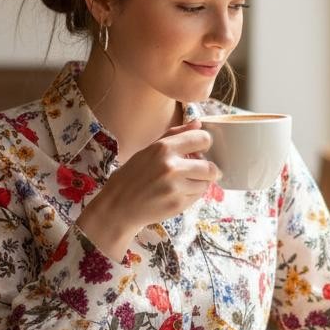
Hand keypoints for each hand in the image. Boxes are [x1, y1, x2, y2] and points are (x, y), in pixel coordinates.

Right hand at [78, 120, 219, 259]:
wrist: (118, 206)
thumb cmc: (132, 176)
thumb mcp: (149, 150)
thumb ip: (175, 135)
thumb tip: (198, 123)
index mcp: (163, 148)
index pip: (202, 139)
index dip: (205, 144)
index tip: (201, 149)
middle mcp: (171, 167)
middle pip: (210, 167)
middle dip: (209, 170)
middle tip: (200, 171)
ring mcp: (175, 187)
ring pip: (206, 184)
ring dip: (199, 183)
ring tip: (184, 183)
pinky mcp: (178, 204)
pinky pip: (198, 197)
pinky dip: (192, 194)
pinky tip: (178, 193)